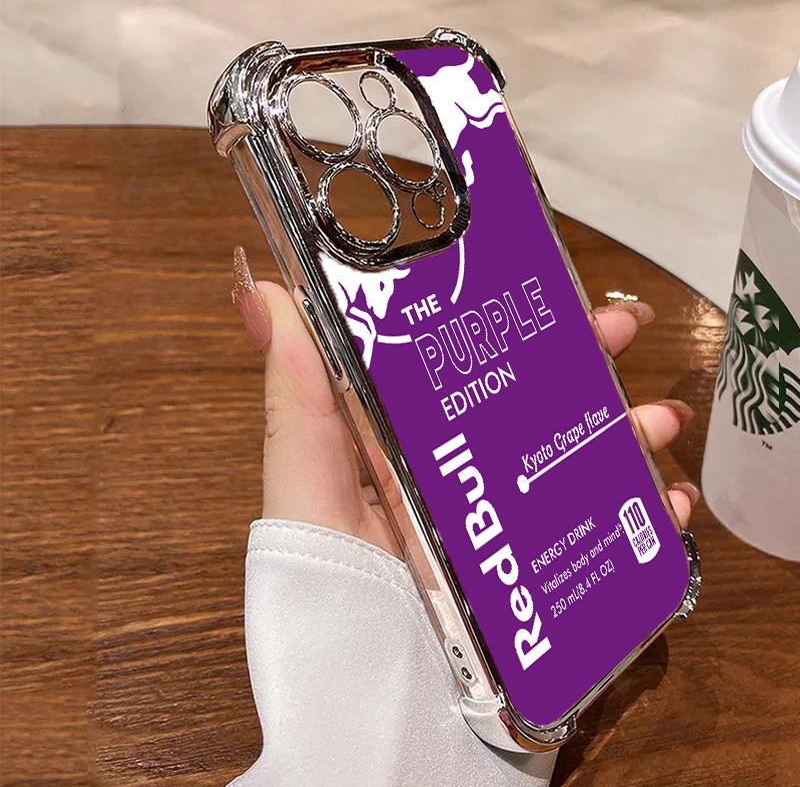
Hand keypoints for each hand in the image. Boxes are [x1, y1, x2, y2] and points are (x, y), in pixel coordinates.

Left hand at [232, 247, 698, 558]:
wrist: (380, 707)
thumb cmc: (332, 589)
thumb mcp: (307, 483)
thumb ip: (293, 395)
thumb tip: (261, 290)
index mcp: (404, 444)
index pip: (461, 364)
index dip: (504, 322)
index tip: (549, 285)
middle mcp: (458, 477)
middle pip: (530, 403)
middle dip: (583, 361)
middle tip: (624, 328)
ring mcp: (504, 525)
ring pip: (577, 458)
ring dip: (626, 429)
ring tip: (659, 418)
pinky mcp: (541, 575)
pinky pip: (603, 534)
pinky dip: (642, 514)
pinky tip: (666, 502)